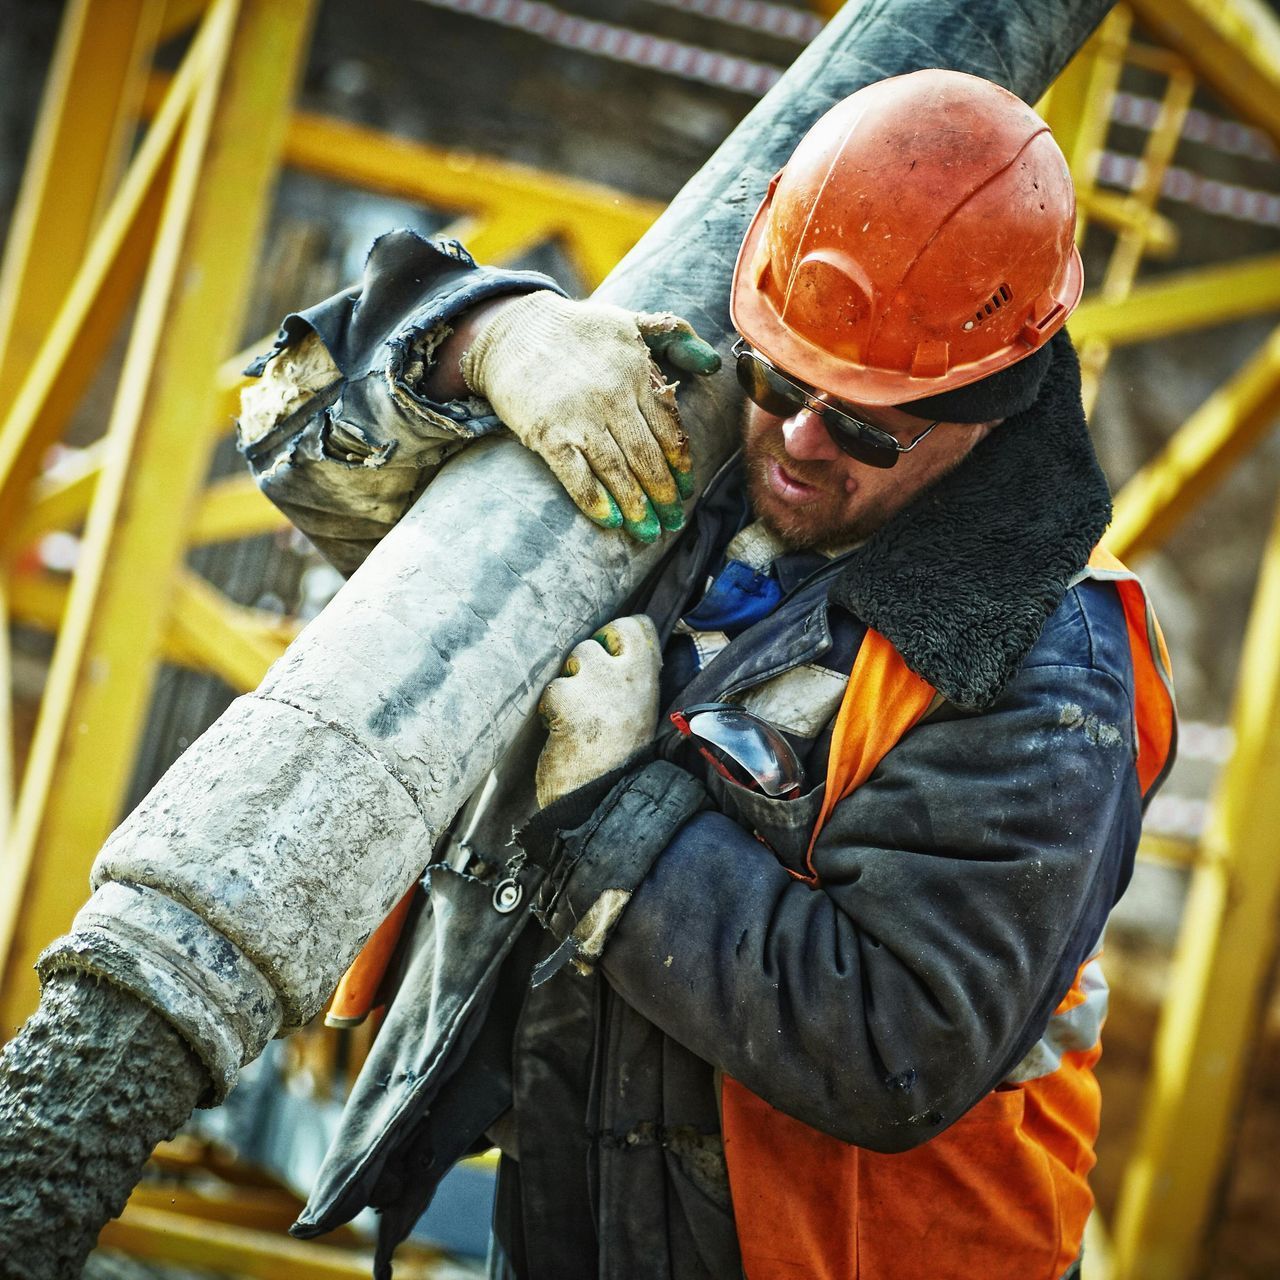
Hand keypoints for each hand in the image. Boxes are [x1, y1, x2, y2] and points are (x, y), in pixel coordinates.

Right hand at [460, 292, 719, 542]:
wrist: (512, 331)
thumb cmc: (577, 330)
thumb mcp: (631, 320)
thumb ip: (676, 336)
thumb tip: (713, 364)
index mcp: (637, 373)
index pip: (669, 429)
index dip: (680, 465)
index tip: (686, 490)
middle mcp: (613, 397)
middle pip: (647, 457)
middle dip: (664, 495)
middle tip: (673, 522)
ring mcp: (579, 417)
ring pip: (617, 471)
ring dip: (637, 506)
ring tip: (649, 532)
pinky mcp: (547, 433)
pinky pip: (576, 474)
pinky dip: (594, 500)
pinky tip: (611, 520)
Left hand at [535, 615, 661, 806]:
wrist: (603, 800)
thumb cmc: (619, 760)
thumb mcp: (640, 714)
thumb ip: (631, 682)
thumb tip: (614, 653)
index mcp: (647, 679)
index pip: (636, 627)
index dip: (616, 637)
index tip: (609, 658)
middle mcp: (625, 676)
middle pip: (595, 641)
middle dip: (584, 663)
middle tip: (585, 695)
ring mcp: (596, 685)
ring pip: (571, 662)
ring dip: (566, 687)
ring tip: (574, 718)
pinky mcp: (567, 699)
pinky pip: (551, 690)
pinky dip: (550, 710)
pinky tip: (559, 731)